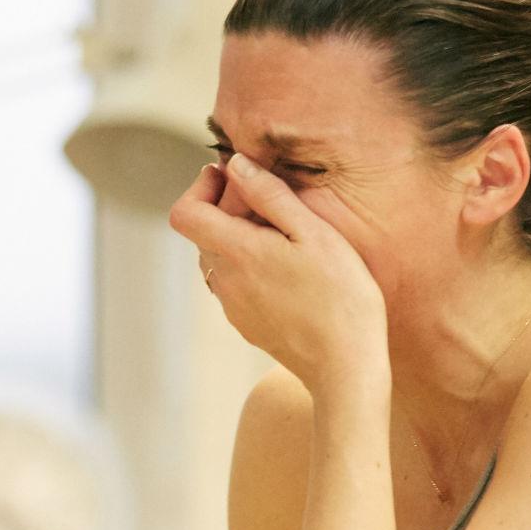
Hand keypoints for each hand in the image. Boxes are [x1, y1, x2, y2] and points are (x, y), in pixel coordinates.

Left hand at [170, 153, 386, 390]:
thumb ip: (270, 196)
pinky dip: (250, 266)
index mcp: (236, 253)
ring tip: (286, 236)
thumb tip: (235, 164)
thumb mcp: (314, 233)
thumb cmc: (341, 296)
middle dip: (227, 210)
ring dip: (240, 239)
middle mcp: (224, 281)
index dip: (200, 189)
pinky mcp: (246, 324)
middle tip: (272, 202)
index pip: (184, 214)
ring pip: (218, 259)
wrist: (346, 366)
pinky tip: (291, 270)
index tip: (232, 178)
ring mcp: (232, 307)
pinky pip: (235, 284)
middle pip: (203, 234)